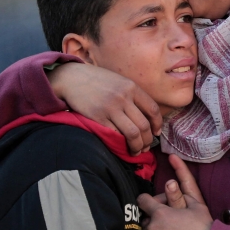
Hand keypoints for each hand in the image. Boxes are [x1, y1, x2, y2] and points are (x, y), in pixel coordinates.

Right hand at [48, 62, 162, 154]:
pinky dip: (120, 142)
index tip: (156, 133)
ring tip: (136, 151)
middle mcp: (123, 97)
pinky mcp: (97, 117)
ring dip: (137, 146)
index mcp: (132, 87)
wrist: (72, 78)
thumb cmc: (98, 81)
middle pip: (144, 125)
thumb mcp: (120, 82)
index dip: (157, 124)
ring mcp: (110, 108)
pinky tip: (121, 145)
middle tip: (146, 147)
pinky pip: (115, 134)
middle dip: (148, 140)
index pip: (153, 109)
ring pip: (132, 133)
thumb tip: (147, 117)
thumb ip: (133, 96)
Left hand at [139, 155, 211, 229]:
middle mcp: (152, 228)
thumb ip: (183, 196)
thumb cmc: (204, 229)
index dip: (146, 201)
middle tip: (166, 227)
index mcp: (160, 213)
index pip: (142, 201)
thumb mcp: (198, 207)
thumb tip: (173, 185)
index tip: (149, 205)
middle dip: (152, 223)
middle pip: (144, 222)